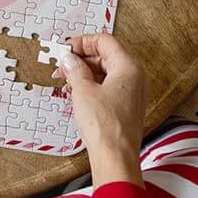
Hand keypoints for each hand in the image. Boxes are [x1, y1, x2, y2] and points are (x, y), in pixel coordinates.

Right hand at [53, 33, 146, 187]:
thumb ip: (75, 68)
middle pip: (105, 55)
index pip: (104, 41)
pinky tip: (76, 93)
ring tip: (65, 82)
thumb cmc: (104, 125)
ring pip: (106, 72)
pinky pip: (109, 86)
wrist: (115, 157)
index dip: (82, 42)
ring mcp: (133, 91)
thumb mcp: (83, 90)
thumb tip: (69, 58)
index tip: (65, 49)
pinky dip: (92, 85)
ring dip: (84, 73)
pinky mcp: (128, 105)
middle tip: (61, 66)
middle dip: (81, 59)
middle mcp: (136, 76)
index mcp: (129, 66)